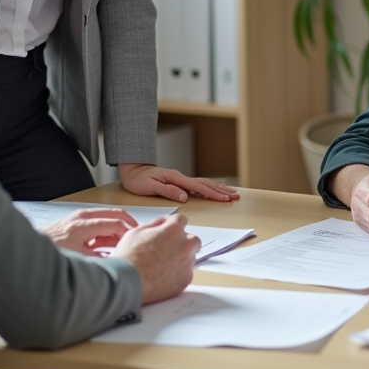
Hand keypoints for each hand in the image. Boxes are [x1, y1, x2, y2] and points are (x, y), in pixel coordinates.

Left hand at [39, 207, 137, 254]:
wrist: (29, 252)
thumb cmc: (51, 254)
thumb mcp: (79, 260)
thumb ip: (100, 258)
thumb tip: (115, 258)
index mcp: (84, 225)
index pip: (115, 223)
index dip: (128, 233)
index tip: (134, 242)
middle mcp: (81, 216)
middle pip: (114, 213)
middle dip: (128, 224)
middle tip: (138, 233)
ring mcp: (77, 217)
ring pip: (106, 216)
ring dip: (116, 227)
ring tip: (122, 241)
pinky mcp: (74, 221)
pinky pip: (96, 221)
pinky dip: (105, 229)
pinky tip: (104, 244)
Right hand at [112, 214, 199, 303]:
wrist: (126, 283)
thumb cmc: (128, 258)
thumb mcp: (136, 232)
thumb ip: (154, 224)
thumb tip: (161, 223)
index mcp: (173, 231)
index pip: (181, 220)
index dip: (172, 224)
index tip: (168, 228)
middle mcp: (185, 246)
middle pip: (193, 239)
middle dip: (183, 241)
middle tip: (169, 247)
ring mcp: (187, 264)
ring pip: (190, 257)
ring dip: (181, 258)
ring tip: (162, 264)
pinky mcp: (185, 280)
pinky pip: (186, 273)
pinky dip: (178, 273)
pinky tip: (163, 276)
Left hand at [118, 163, 238, 202]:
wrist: (132, 170)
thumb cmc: (138, 180)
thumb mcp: (150, 187)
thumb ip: (168, 191)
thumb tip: (185, 196)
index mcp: (176, 179)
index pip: (198, 187)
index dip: (212, 194)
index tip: (225, 199)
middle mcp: (181, 178)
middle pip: (206, 184)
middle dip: (222, 191)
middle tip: (236, 196)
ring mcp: (181, 179)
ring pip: (205, 183)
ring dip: (219, 188)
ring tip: (232, 192)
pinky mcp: (179, 182)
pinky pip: (199, 184)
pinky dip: (210, 186)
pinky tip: (216, 188)